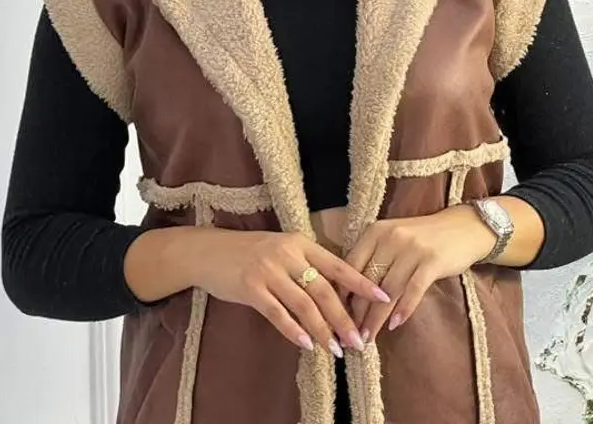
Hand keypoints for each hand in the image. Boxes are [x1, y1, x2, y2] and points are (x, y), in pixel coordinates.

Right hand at [190, 228, 391, 357]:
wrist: (210, 251)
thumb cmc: (251, 252)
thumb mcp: (282, 250)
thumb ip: (306, 265)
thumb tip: (337, 293)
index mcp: (301, 243)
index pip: (338, 265)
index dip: (361, 283)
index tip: (382, 298)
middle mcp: (288, 255)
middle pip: (324, 289)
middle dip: (344, 317)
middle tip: (359, 340)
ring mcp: (269, 271)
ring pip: (304, 304)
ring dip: (322, 330)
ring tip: (336, 350)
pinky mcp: (251, 288)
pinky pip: (278, 313)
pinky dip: (294, 331)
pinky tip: (307, 345)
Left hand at [340, 204, 495, 341]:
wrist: (464, 227)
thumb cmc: (423, 238)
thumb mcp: (394, 240)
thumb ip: (374, 259)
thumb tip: (350, 295)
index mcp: (376, 231)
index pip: (351, 265)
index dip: (342, 293)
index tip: (337, 316)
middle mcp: (392, 237)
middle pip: (368, 280)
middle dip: (358, 311)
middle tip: (351, 335)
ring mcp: (413, 248)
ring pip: (388, 290)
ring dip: (376, 317)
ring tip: (369, 337)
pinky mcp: (433, 260)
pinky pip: (413, 290)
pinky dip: (403, 310)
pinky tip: (395, 325)